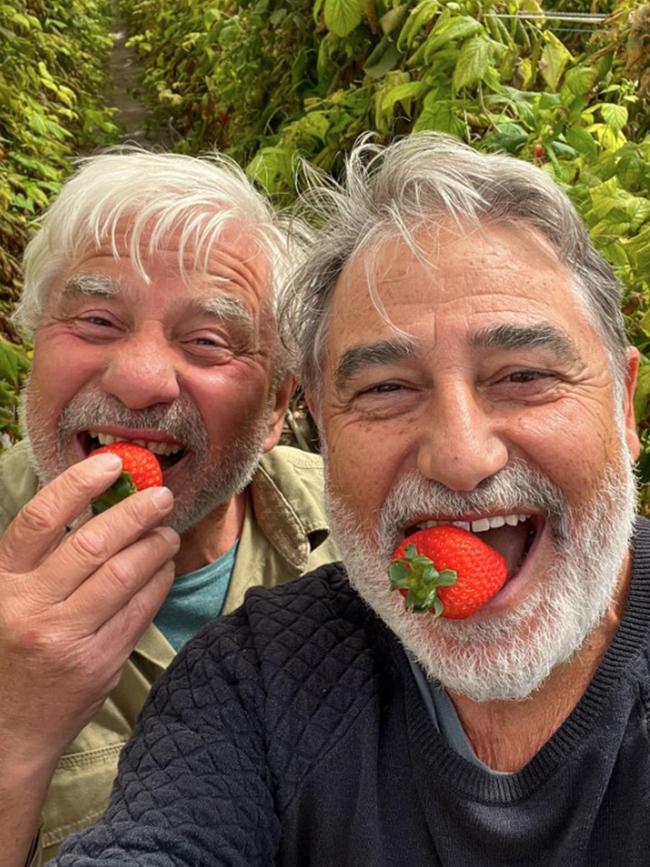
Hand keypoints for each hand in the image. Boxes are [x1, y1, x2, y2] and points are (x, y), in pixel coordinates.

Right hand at [0, 452, 178, 766]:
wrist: (7, 733)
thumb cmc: (9, 652)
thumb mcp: (4, 601)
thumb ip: (37, 561)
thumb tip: (92, 505)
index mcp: (2, 583)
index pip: (41, 519)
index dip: (78, 484)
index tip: (111, 463)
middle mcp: (30, 607)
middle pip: (94, 543)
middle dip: (136, 512)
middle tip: (161, 496)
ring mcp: (66, 638)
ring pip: (125, 574)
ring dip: (156, 546)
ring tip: (169, 532)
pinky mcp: (98, 663)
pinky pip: (140, 610)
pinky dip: (159, 582)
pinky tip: (165, 569)